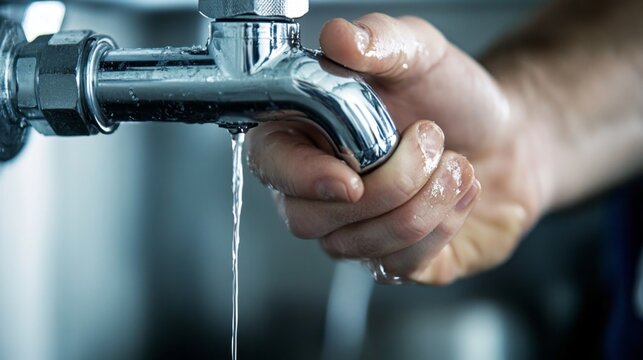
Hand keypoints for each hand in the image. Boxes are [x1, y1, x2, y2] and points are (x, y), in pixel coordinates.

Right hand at [247, 13, 545, 283]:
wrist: (508, 138)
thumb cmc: (452, 96)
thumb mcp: (421, 53)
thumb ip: (380, 40)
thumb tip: (338, 38)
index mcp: (307, 134)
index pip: (271, 165)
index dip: (302, 177)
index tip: (349, 177)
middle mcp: (319, 191)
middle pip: (310, 220)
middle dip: (388, 185)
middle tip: (431, 139)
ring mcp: (354, 232)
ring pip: (361, 245)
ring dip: (426, 199)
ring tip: (454, 161)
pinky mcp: (393, 261)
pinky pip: (401, 263)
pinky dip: (445, 222)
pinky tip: (460, 190)